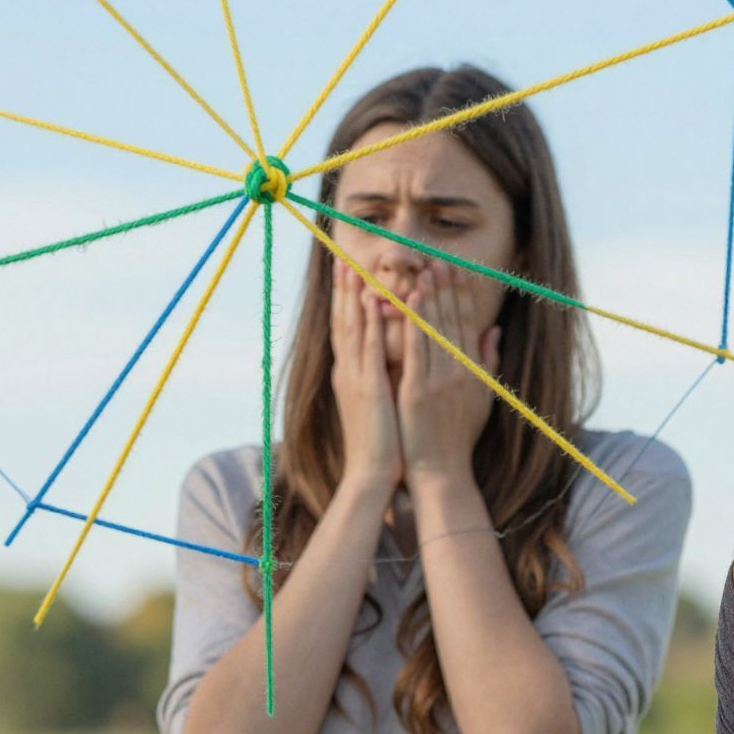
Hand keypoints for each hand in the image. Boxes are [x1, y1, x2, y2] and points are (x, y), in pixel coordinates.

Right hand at [329, 259, 400, 489]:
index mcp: (352, 373)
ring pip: (354, 329)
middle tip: (340, 259)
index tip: (347, 272)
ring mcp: (356, 379)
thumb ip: (384, 373)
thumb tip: (392, 355)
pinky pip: (370, 350)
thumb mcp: (381, 400)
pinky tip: (373, 303)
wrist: (372, 474)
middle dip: (342, 289)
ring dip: (353, 297)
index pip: (348, 328)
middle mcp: (349, 371)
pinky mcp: (369, 389)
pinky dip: (371, 324)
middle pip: (343, 322)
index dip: (346, 299)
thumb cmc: (382, 440)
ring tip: (353, 268)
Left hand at [397, 264, 498, 487]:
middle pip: (454, 320)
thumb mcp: (482, 398)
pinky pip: (418, 347)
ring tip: (426, 268)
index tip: (457, 269)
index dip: (462, 295)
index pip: (468, 324)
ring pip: (437, 328)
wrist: (441, 471)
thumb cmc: (457, 437)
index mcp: (473, 371)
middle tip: (440, 258)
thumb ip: (487, 361)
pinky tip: (413, 298)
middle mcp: (461, 371)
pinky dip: (417, 321)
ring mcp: (441, 379)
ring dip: (432, 295)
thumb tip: (495, 329)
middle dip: (447, 287)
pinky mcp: (419, 389)